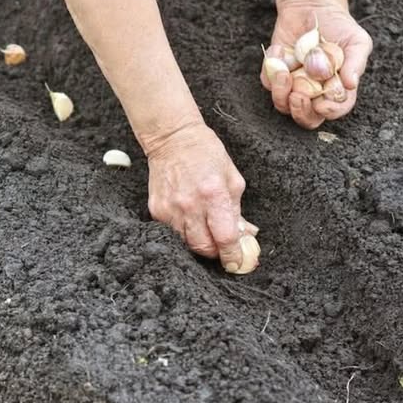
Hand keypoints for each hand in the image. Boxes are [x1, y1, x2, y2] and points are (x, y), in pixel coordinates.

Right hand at [146, 123, 259, 273]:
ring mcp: (170, 210)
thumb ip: (237, 211)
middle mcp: (190, 205)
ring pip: (187, 244)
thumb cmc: (206, 154)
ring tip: (206, 230)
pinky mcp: (157, 211)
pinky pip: (173, 234)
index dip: (232, 255)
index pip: (225, 237)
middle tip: (223, 247)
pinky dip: (185, 233)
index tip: (237, 263)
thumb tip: (245, 236)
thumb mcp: (232, 179)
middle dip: (216, 252)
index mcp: (213, 194)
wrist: (172, 140)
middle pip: (204, 247)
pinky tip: (190, 220)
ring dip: (200, 243)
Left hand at [260, 4, 372, 128]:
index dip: (329, 112)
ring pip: (283, 105)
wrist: (314, 5)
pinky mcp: (275, 77)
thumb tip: (351, 84)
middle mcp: (314, 94)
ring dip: (281, 93)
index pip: (335, 110)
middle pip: (306, 118)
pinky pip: (268, 83)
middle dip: (300, 112)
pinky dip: (270, 69)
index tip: (322, 104)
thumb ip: (356, 62)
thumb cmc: (340, 26)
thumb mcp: (357, 41)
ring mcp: (293, 87)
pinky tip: (278, 49)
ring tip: (283, 72)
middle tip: (298, 97)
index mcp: (336, 91)